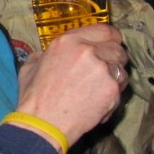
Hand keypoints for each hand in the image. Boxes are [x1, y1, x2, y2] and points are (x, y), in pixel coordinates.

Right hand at [16, 24, 128, 144]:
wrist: (44, 124)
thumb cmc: (34, 98)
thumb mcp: (31, 66)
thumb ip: (45, 54)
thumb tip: (48, 54)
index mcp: (68, 41)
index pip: (104, 30)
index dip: (111, 38)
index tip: (111, 45)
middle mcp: (88, 50)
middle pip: (117, 48)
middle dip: (114, 59)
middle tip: (105, 71)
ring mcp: (102, 69)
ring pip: (122, 69)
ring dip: (114, 79)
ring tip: (100, 90)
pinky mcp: (111, 89)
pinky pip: (120, 90)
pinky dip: (112, 98)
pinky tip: (97, 105)